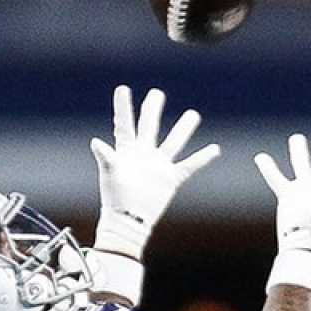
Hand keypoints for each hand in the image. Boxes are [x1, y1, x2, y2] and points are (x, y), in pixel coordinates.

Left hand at [90, 85, 220, 258]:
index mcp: (126, 150)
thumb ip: (106, 157)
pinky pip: (189, 166)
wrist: (128, 221)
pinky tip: (214, 149)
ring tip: (193, 114)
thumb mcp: (109, 174)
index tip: (122, 88)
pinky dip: (202, 158)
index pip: (124, 123)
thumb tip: (95, 142)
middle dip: (153, 109)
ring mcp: (157, 165)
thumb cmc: (115, 198)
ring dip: (184, 128)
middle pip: (149, 126)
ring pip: (173, 142)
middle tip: (156, 93)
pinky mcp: (170, 179)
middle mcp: (143, 154)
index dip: (123, 106)